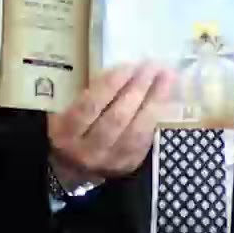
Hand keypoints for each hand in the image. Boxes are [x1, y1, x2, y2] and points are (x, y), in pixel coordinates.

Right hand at [47, 62, 173, 185]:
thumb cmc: (70, 127)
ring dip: (154, 102)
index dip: (112, 84)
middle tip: (153, 66)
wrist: (71, 167)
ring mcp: (109, 161)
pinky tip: (166, 99)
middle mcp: (87, 150)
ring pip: (136, 131)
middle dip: (138, 89)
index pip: (91, 106)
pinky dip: (156, 118)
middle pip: (117, 118)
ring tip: (167, 78)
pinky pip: (145, 141)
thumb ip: (91, 93)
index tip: (129, 66)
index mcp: (66, 132)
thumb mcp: (67, 109)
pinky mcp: (126, 165)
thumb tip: (125, 71)